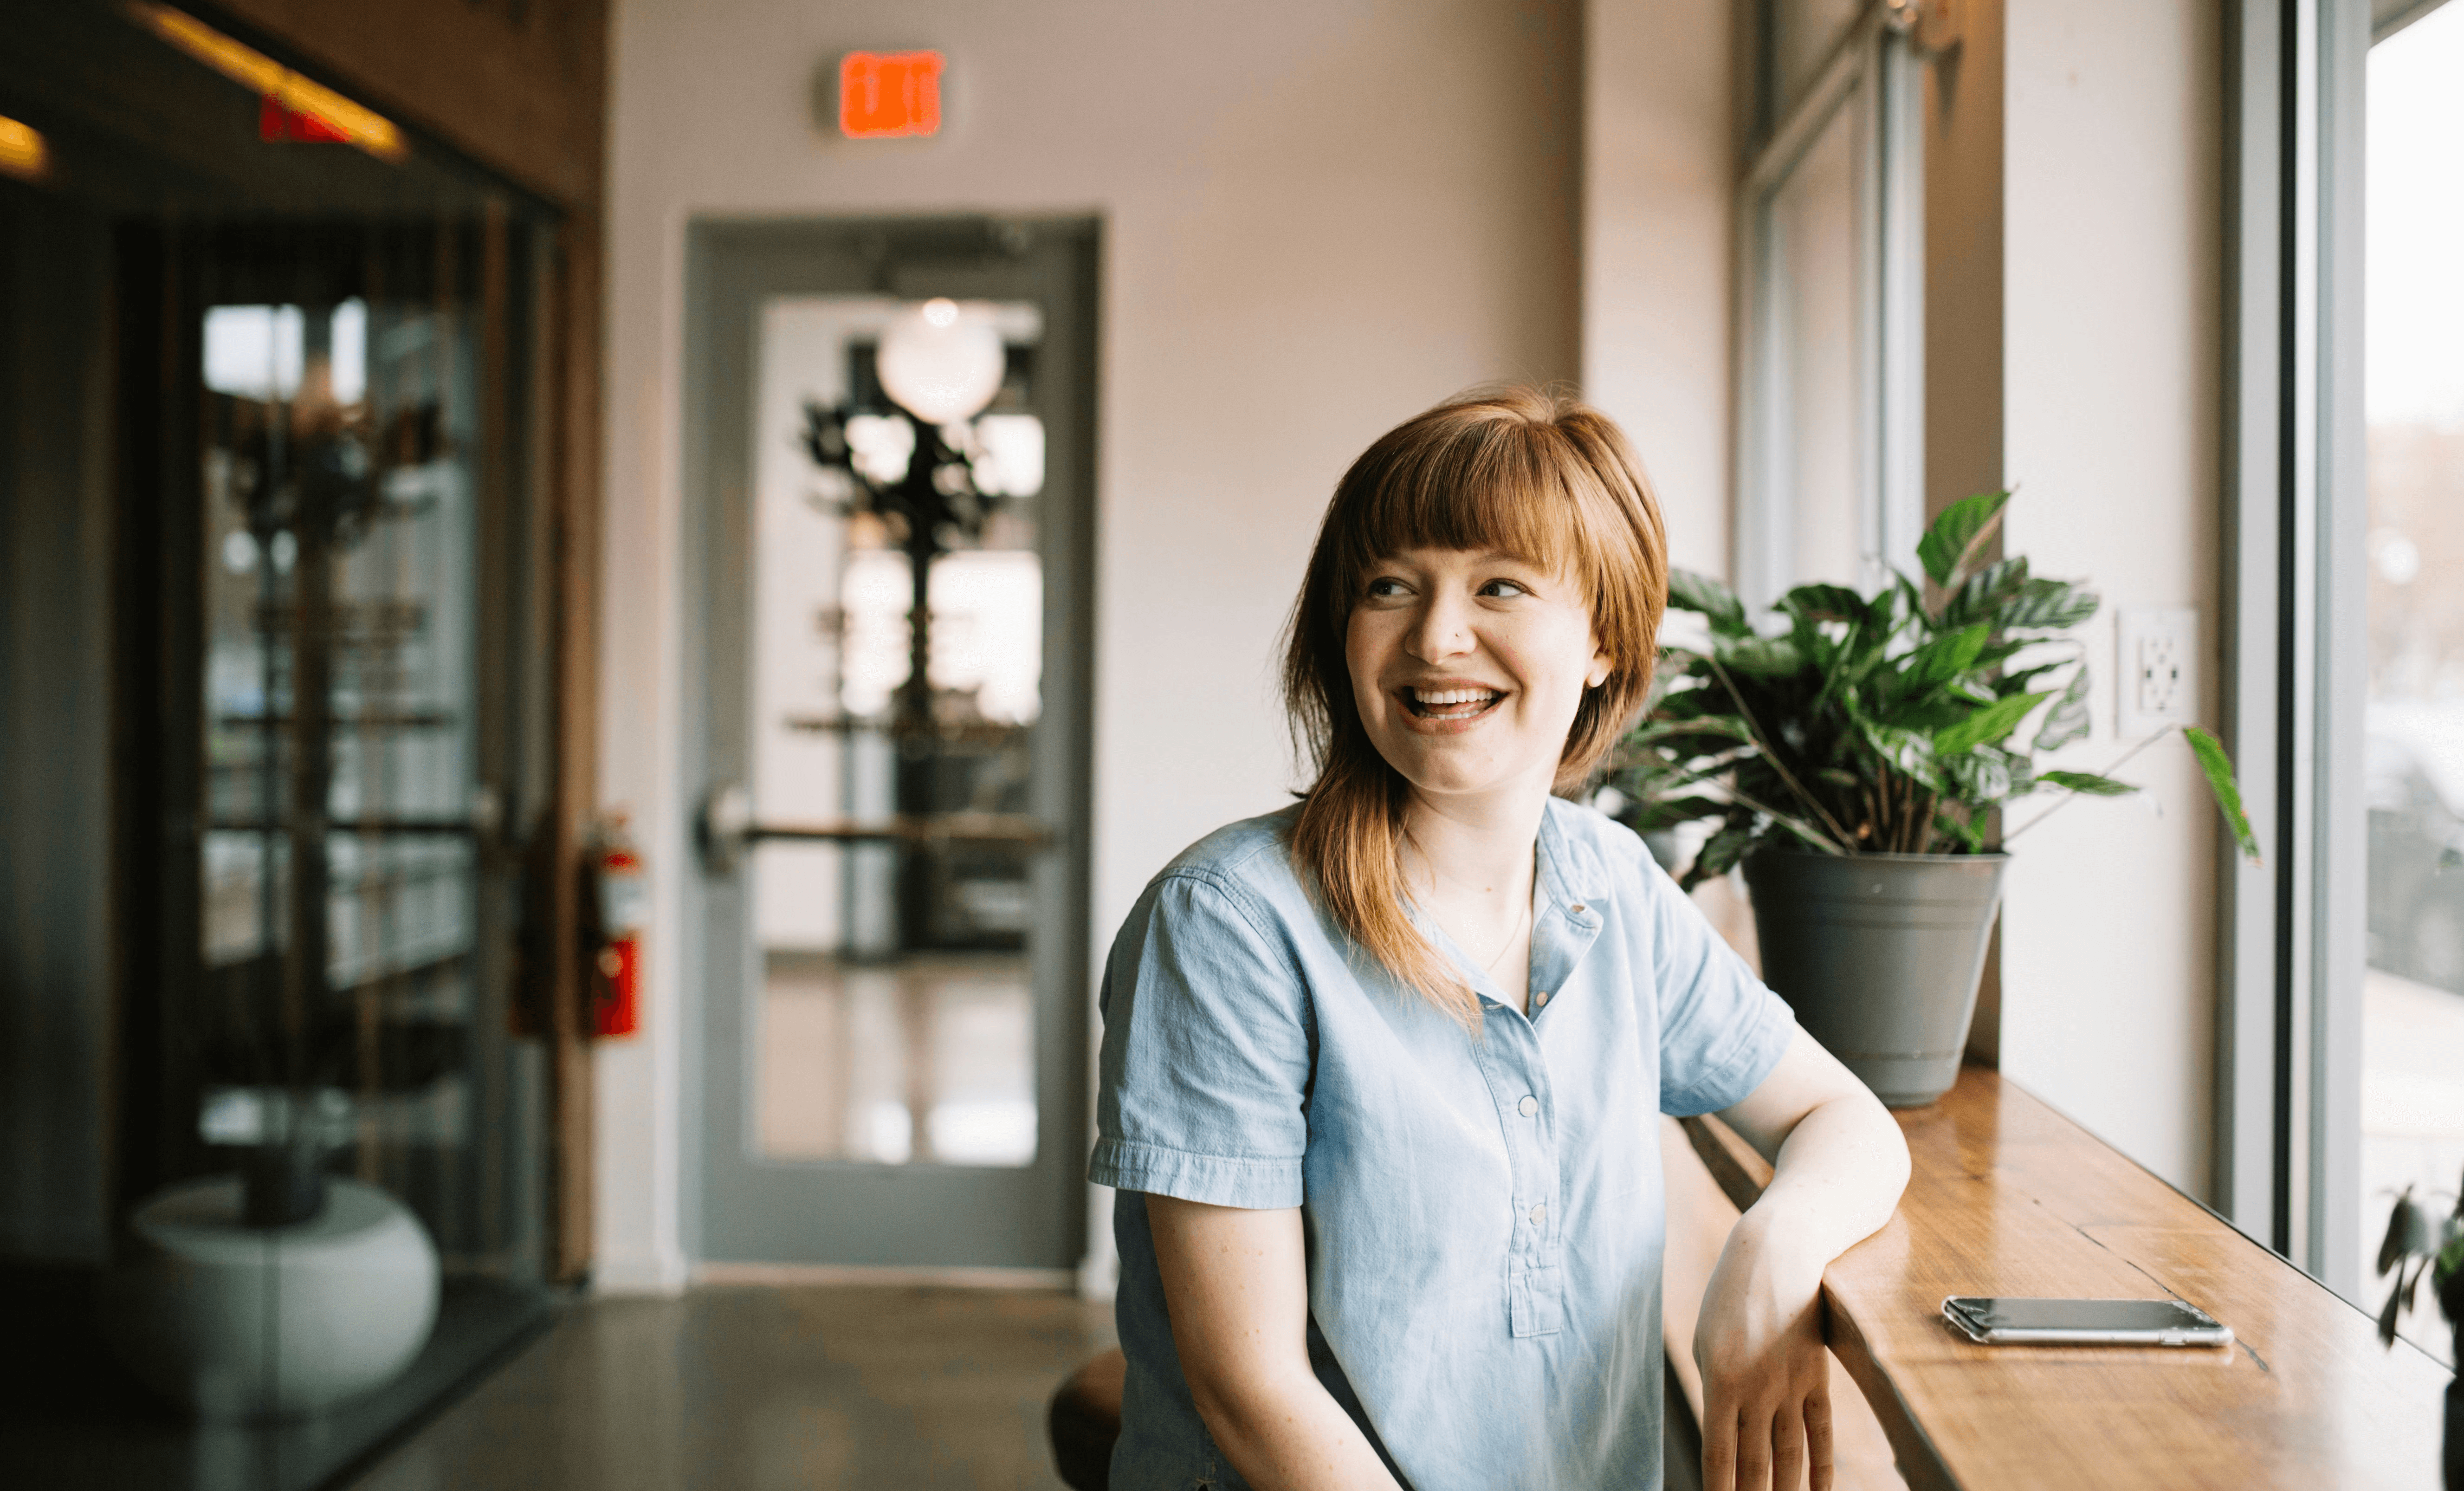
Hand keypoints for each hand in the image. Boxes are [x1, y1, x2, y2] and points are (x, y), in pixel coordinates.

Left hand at [1692, 1209, 1833, 1490]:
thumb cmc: (1729, 1297)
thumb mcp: (1706, 1341)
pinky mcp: (1817, 1378)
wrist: (1777, 1253)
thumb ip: (1715, 1391)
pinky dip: (1821, 1469)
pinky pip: (1820, 1433)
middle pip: (1755, 1465)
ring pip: (1789, 1457)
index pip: (1719, 1456)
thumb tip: (1722, 1436)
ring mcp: (1791, 1386)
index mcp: (1719, 1381)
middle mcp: (1757, 1390)